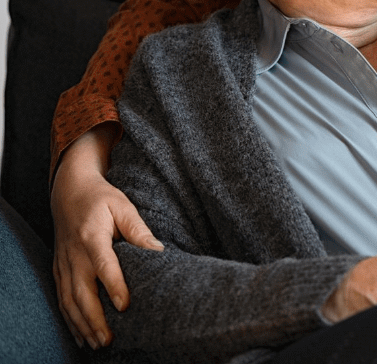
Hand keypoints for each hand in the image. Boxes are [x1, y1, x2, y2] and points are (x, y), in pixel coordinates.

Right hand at [51, 126, 163, 349]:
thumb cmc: (101, 198)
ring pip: (69, 301)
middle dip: (94, 318)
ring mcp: (64, 264)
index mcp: (92, 237)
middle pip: (82, 292)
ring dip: (82, 325)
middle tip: (109, 339)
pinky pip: (61, 299)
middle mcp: (74, 255)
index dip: (114, 287)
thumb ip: (139, 229)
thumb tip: (158, 251)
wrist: (68, 192)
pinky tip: (81, 335)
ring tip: (97, 343)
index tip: (125, 306)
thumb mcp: (123, 206)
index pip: (103, 266)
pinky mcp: (59, 270)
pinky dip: (70, 320)